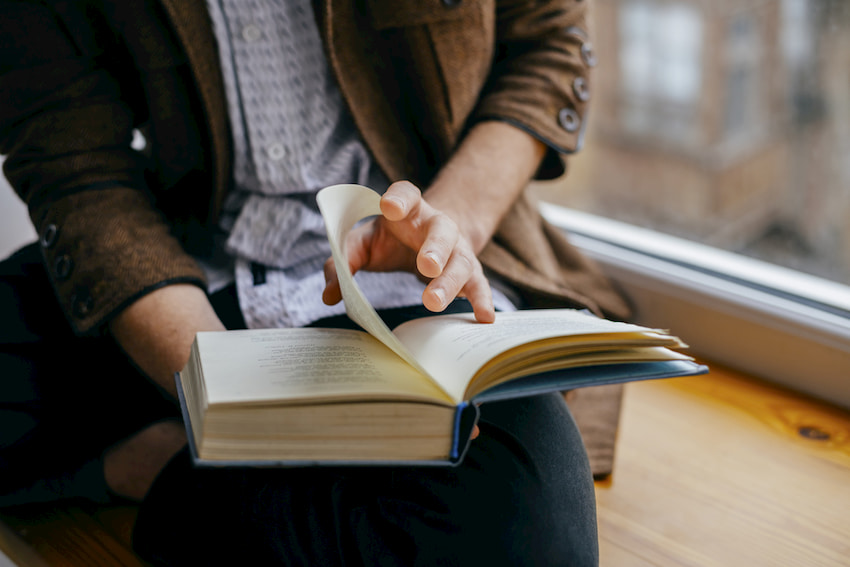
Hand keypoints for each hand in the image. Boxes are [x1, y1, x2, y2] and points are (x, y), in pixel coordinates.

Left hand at [322, 180, 494, 322]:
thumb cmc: (390, 240)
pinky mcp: (469, 272)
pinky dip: (482, 300)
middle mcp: (437, 226)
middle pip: (441, 231)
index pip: (406, 195)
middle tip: (426, 266)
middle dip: (435, 248)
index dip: (399, 199)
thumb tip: (330, 294)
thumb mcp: (363, 243)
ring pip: (460, 261)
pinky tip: (484, 317)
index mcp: (409, 210)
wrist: (428, 242)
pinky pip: (478, 285)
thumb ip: (343, 262)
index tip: (390, 206)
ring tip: (433, 302)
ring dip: (450, 281)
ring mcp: (457, 249)